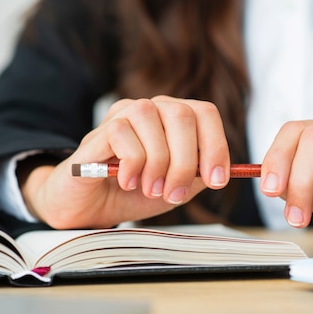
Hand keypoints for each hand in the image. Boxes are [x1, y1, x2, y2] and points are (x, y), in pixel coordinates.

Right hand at [20, 96, 230, 228]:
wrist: (91, 206)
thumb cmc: (136, 192)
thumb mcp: (178, 187)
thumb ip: (200, 175)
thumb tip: (221, 172)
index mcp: (175, 117)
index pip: (205, 113)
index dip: (216, 145)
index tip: (216, 180)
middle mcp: (152, 108)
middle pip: (183, 116)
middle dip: (185, 162)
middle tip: (175, 193)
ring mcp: (124, 113)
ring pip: (154, 123)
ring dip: (158, 165)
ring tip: (150, 189)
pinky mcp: (99, 129)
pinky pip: (124, 136)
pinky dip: (132, 164)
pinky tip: (127, 181)